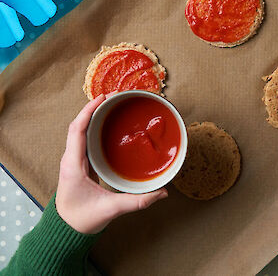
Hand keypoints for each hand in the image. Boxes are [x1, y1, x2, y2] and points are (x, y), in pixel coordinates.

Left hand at [56, 94, 167, 233]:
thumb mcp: (110, 209)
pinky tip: (108, 125)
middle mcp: (71, 158)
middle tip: (113, 97)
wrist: (66, 230)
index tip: (103, 98)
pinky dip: (95, 127)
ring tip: (112, 105)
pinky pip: (86, 139)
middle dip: (94, 108)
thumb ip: (137, 201)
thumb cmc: (82, 219)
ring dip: (94, 116)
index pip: (76, 129)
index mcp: (73, 164)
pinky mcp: (81, 164)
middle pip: (79, 124)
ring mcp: (75, 160)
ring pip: (81, 130)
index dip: (88, 111)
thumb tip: (162, 192)